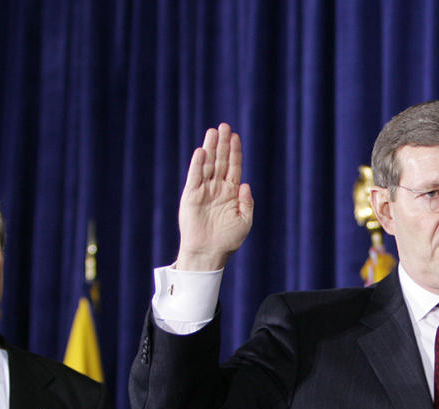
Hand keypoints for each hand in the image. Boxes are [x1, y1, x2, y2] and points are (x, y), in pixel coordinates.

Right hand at [175, 123, 254, 270]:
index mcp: (231, 193)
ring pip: (207, 165)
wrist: (208, 253)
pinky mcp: (191, 196)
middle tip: (224, 126)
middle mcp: (217, 188)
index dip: (235, 152)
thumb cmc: (228, 240)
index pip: (234, 167)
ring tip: (212, 132)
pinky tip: (201, 152)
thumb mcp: (244, 221)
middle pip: (221, 161)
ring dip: (210, 149)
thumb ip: (247, 203)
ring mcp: (204, 191)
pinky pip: (194, 177)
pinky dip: (197, 165)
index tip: (235, 136)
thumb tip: (245, 185)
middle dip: (222, 144)